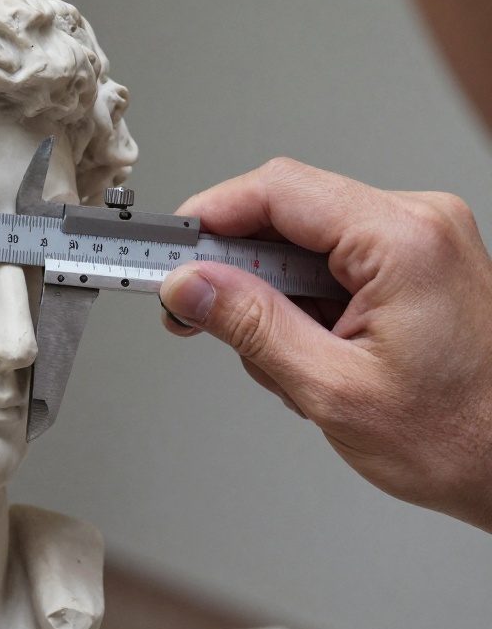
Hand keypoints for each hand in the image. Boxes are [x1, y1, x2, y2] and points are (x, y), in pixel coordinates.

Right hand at [158, 158, 491, 532]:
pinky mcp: (415, 262)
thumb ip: (251, 327)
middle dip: (236, 270)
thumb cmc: (461, 437)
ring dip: (272, 299)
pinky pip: (332, 262)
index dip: (210, 215)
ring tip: (289, 365)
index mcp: (404, 240)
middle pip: (287, 213)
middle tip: (196, 316)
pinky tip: (312, 354)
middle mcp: (417, 224)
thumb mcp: (333, 389)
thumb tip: (189, 284)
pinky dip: (303, 305)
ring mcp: (419, 241)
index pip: (279, 190)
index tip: (168, 251)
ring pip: (302, 243)